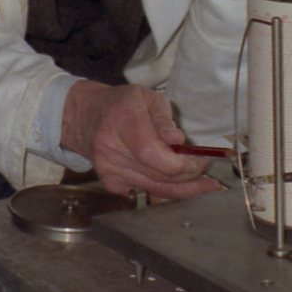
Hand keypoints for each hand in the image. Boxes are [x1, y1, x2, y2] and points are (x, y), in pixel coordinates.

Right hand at [61, 81, 221, 199]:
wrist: (86, 118)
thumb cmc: (122, 104)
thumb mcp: (146, 97)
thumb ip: (164, 118)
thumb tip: (177, 140)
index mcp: (123, 120)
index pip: (151, 152)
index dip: (179, 163)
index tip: (200, 160)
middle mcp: (111, 149)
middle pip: (158, 175)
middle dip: (189, 175)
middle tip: (206, 168)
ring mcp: (109, 170)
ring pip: (156, 190)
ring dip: (183, 187)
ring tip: (203, 182)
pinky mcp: (111, 184)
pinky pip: (147, 194)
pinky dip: (166, 192)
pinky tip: (180, 185)